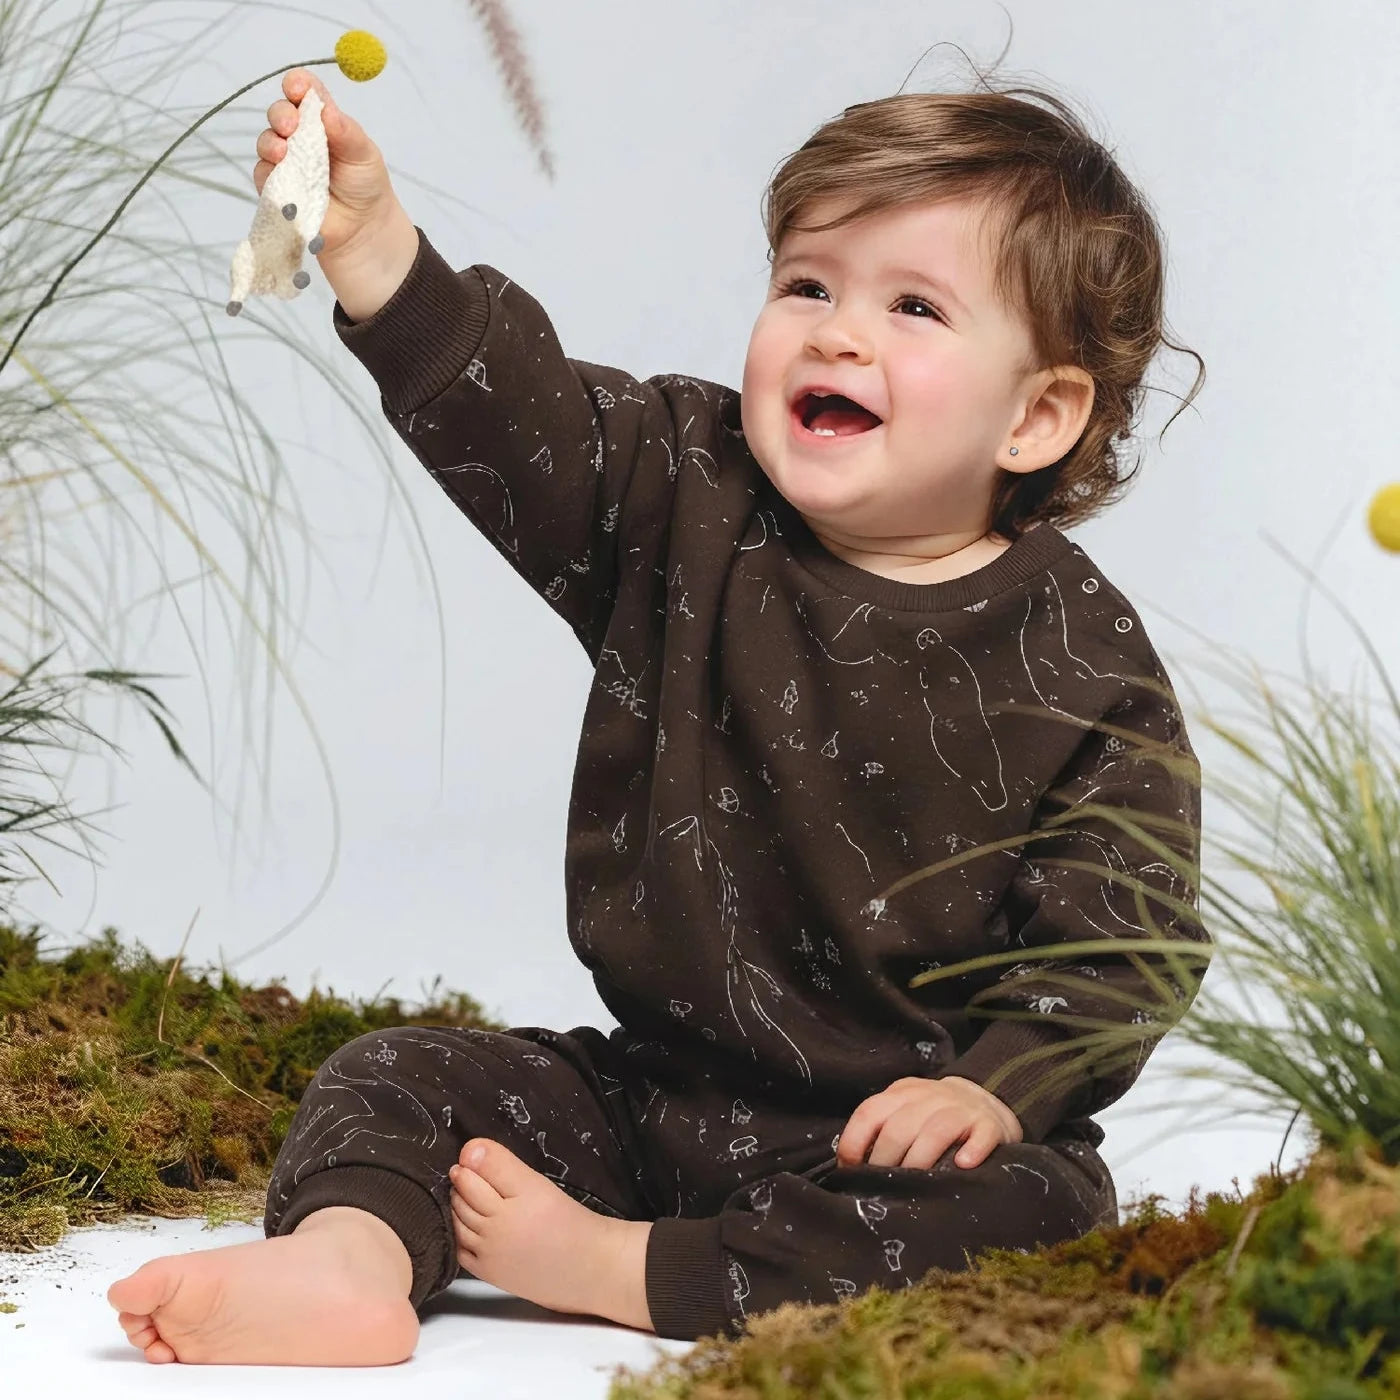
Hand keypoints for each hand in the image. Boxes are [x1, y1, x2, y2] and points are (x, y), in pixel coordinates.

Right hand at [254, 67, 397, 261]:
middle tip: (291, 125)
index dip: (297, 84)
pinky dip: (269, 173)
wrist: (365, 228)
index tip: (298, 88)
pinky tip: (280, 177)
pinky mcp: (277, 187)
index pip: (303, 91)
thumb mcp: (364, 153)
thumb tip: (325, 109)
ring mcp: (286, 161)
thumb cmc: (366, 184)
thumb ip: (346, 131)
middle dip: (281, 114)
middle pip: (279, 113)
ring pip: (266, 142)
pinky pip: (263, 176)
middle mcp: (299, 135)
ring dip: (270, 143)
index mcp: (321, 118)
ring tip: (282, 153)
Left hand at [835, 1075, 1023, 1170]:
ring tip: (915, 1185)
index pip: (868, 1113)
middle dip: (886, 1162)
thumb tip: (850, 1165)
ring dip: (919, 1162)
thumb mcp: (904, 1111)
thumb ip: (881, 1129)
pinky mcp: (989, 1125)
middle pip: (898, 1128)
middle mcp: (928, 1097)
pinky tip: (962, 1166)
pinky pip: (980, 1136)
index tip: (852, 1169)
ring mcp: (960, 1109)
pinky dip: (970, 1152)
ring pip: (934, 1133)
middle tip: (885, 1186)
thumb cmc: (934, 1115)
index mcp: (901, 1094)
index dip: (854, 1143)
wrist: (985, 1099)